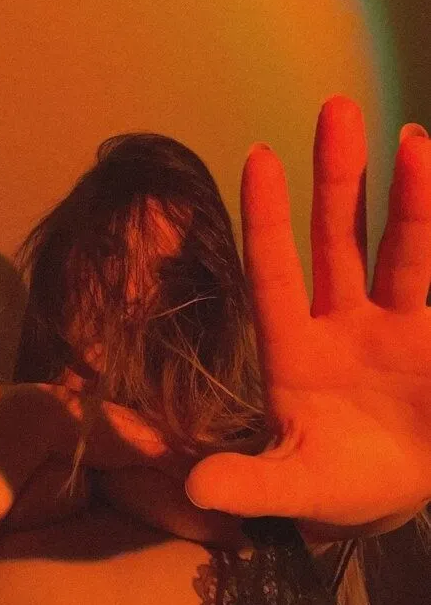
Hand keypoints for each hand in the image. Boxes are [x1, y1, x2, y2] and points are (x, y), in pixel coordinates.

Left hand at [185, 95, 430, 525]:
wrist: (390, 496)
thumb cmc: (333, 485)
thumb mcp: (292, 488)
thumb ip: (249, 486)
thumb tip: (194, 491)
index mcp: (293, 348)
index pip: (275, 271)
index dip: (267, 218)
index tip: (259, 155)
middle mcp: (342, 323)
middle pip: (340, 239)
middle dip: (339, 179)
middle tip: (334, 108)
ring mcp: (396, 326)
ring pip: (403, 250)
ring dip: (411, 198)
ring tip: (413, 138)